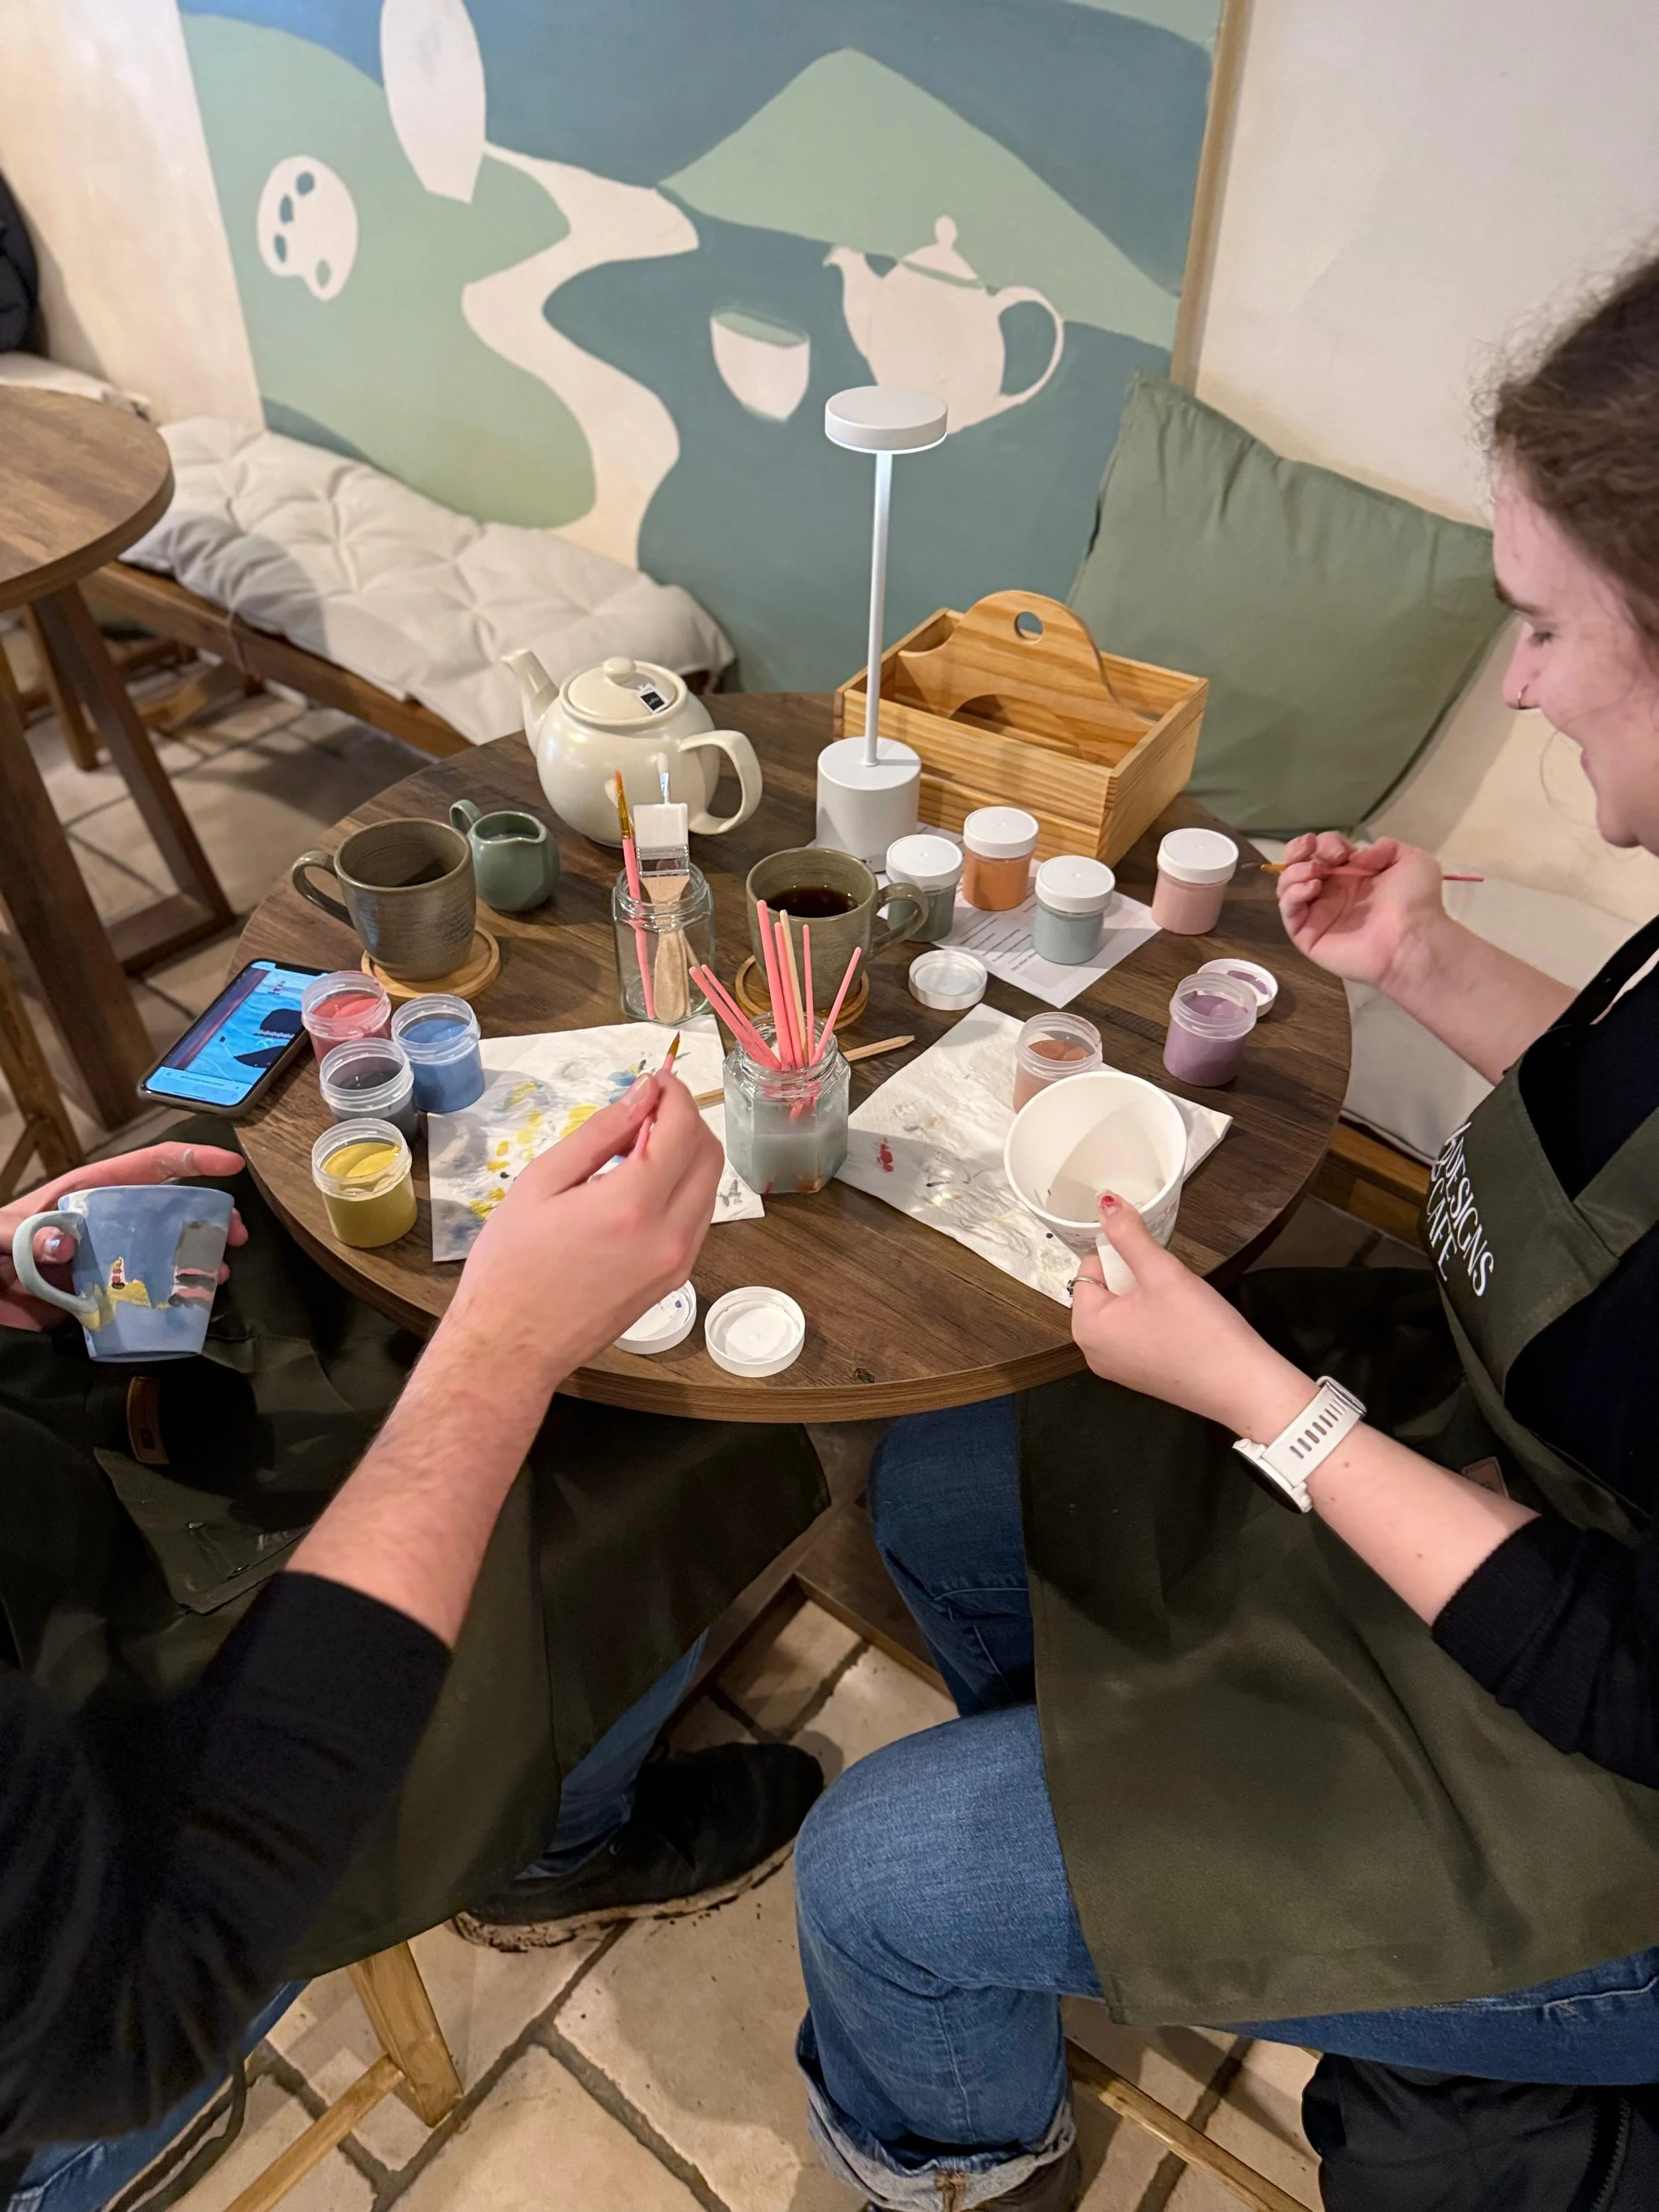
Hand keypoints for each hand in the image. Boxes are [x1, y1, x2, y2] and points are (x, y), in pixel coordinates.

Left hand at [0, 1142, 246, 1331]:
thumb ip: (26, 1235)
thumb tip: (67, 1242)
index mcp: (87, 1194)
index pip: (148, 1168)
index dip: (192, 1160)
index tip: (231, 1166)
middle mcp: (105, 1224)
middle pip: (169, 1209)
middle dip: (209, 1217)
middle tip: (237, 1235)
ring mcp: (106, 1261)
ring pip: (163, 1253)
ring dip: (196, 1260)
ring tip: (218, 1275)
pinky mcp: (99, 1297)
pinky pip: (143, 1296)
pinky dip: (170, 1299)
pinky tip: (189, 1305)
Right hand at [444, 1071, 721, 1385]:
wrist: (511, 1347)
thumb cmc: (510, 1266)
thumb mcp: (541, 1182)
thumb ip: (599, 1133)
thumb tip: (642, 1095)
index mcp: (631, 1206)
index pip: (682, 1130)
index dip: (675, 1094)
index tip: (657, 1079)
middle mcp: (668, 1235)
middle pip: (709, 1155)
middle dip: (686, 1120)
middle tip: (647, 1108)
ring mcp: (677, 1262)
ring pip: (709, 1187)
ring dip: (686, 1154)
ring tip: (635, 1147)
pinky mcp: (674, 1279)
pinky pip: (696, 1218)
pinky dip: (680, 1188)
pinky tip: (638, 1186)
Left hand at [1071, 1196, 1315, 1441]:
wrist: (1244, 1386)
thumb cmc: (1202, 1334)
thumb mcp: (1162, 1272)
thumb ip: (1130, 1235)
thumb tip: (1105, 1203)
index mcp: (1087, 1328)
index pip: (1091, 1268)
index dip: (1124, 1258)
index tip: (1153, 1267)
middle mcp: (1094, 1352)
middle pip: (1106, 1290)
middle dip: (1136, 1280)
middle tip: (1170, 1290)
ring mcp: (1116, 1368)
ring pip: (1124, 1310)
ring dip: (1149, 1298)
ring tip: (1179, 1309)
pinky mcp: (1140, 1375)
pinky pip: (1137, 1333)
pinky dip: (1156, 1321)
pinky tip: (1183, 1326)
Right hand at [1276, 833, 1449, 993]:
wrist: (1414, 939)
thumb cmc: (1417, 902)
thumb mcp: (1412, 860)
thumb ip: (1386, 847)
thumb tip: (1358, 855)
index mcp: (1353, 876)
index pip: (1324, 852)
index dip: (1325, 843)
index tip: (1342, 852)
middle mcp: (1332, 894)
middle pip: (1299, 866)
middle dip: (1298, 850)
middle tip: (1310, 849)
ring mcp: (1319, 916)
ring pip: (1287, 888)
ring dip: (1293, 872)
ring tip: (1313, 871)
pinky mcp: (1308, 936)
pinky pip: (1288, 913)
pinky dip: (1292, 895)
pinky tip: (1311, 887)